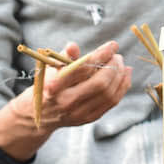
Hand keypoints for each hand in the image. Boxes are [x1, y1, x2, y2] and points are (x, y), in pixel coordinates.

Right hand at [0, 41, 131, 159]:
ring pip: (109, 94)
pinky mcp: (88, 118)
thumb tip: (73, 46)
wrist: (38, 114)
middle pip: (100, 84)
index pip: (82, 68)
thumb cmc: (46, 84)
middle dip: (114, 67)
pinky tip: (125, 75)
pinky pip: (112, 102)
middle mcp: (67, 102)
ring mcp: (79, 113)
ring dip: (120, 76)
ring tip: (121, 64)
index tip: (112, 45)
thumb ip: (64, 57)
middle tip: (117, 56)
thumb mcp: (50, 68)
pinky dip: (122, 87)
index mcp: (55, 86)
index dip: (101, 55)